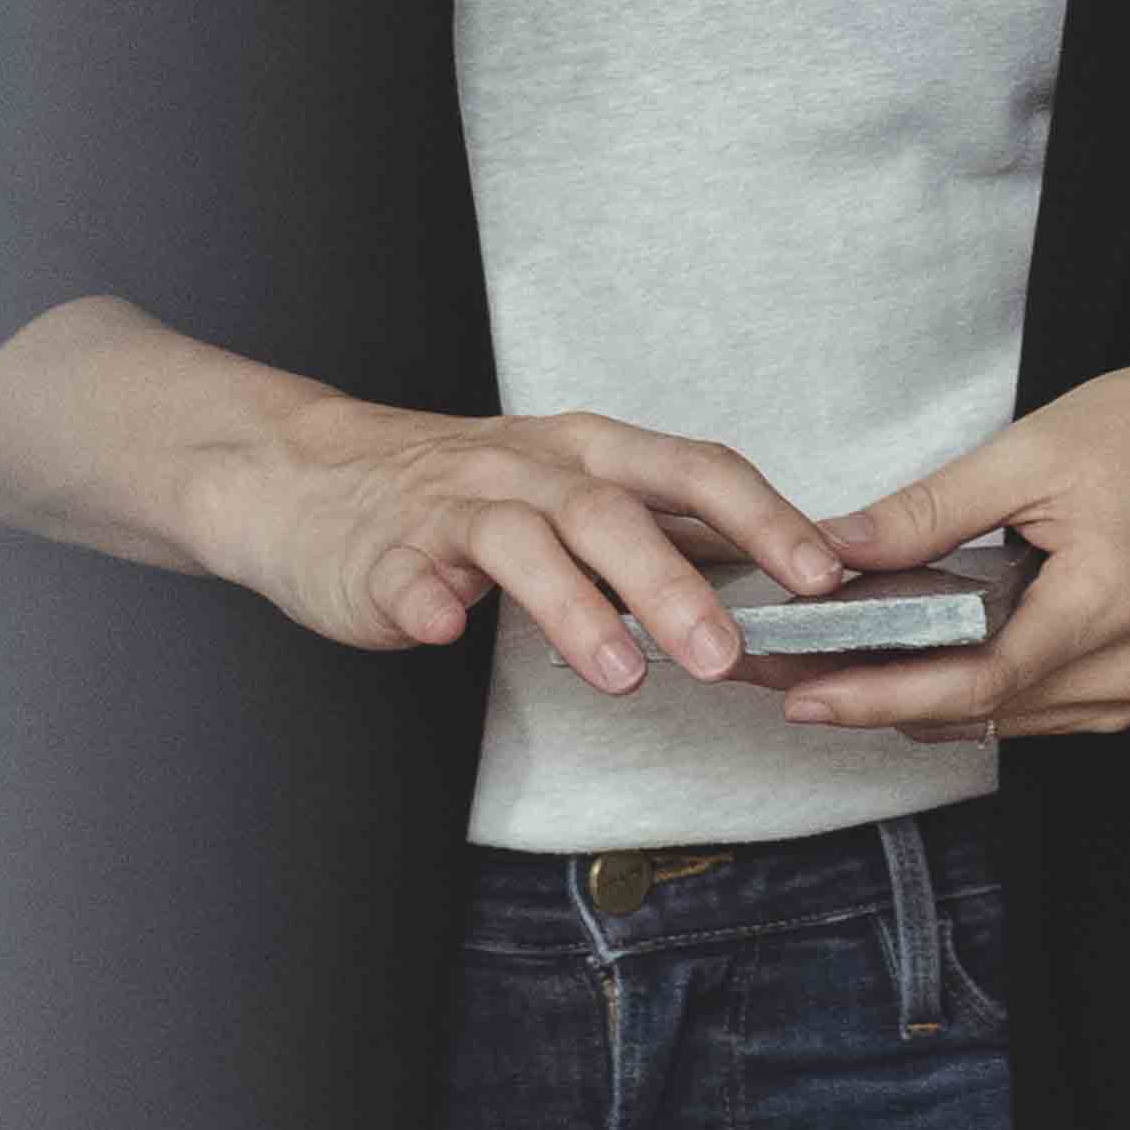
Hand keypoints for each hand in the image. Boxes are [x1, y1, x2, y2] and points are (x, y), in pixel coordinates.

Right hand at [173, 394, 848, 692]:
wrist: (307, 474)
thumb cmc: (462, 491)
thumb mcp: (570, 489)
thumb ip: (660, 533)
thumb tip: (778, 581)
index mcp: (589, 453)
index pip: (693, 470)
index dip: (763, 518)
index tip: (822, 573)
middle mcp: (529, 470)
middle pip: (613, 512)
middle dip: (676, 584)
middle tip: (726, 654)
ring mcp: (453, 510)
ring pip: (522, 544)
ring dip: (574, 609)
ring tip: (619, 676)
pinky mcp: (384, 555)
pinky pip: (406, 578)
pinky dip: (425, 604)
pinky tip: (442, 633)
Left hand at [761, 358, 1129, 746]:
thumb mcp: (1031, 452)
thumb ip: (929, 512)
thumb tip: (833, 549)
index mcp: (1107, 605)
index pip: (975, 681)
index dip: (880, 694)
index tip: (803, 693)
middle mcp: (1124, 668)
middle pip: (976, 711)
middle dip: (869, 698)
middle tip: (776, 677)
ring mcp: (1128, 686)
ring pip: (994, 718)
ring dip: (907, 699)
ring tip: (817, 670)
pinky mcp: (1121, 683)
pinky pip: (1022, 706)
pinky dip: (957, 690)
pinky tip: (898, 663)